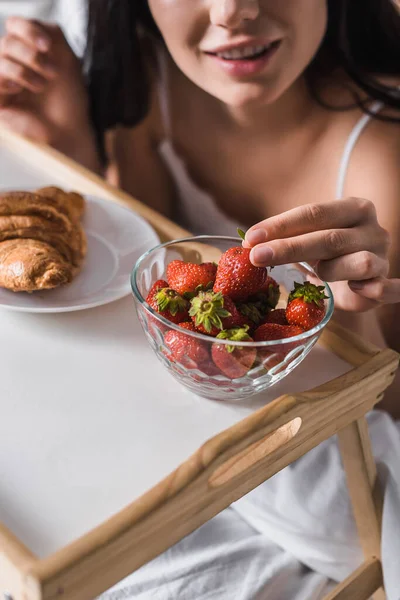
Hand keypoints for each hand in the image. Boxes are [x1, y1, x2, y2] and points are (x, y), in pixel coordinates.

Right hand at [0, 17, 99, 169]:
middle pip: (7, 41)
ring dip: (24, 70)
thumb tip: (29, 22)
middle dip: (32, 55)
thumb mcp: (67, 59)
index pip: (15, 25)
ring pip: (0, 56)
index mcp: (28, 50)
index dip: (29, 30)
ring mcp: (3, 80)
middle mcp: (13, 62)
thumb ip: (52, 33)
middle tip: (52, 73)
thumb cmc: (69, 99)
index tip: (48, 46)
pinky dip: (7, 78)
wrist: (69, 129)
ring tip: (41, 87)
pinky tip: (19, 90)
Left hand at [243, 197, 399, 311]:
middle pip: (329, 238)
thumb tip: (249, 243)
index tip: (250, 238)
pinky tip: (359, 291)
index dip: (280, 225)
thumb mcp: (310, 239)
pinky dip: (376, 290)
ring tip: (317, 276)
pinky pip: (388, 289)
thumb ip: (288, 237)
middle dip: (288, 248)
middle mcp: (372, 229)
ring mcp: (383, 256)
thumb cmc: (330, 253)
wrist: (362, 276)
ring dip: (331, 272)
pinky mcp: (388, 283)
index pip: (314, 213)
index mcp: (353, 209)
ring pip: (358, 262)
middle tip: (256, 257)